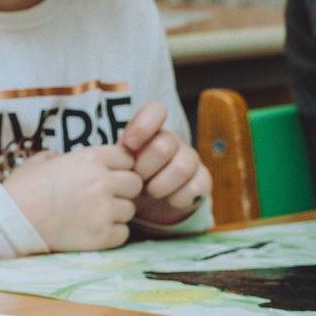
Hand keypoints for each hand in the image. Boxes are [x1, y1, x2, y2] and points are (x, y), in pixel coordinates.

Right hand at [3, 145, 142, 251]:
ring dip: (116, 213)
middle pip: (135, 183)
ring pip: (130, 210)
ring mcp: (104, 210)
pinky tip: (90, 230)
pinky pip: (123, 233)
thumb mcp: (39, 161)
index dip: (118, 167)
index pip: (127, 158)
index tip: (106, 175)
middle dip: (122, 190)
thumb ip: (61, 158)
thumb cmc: (20, 189)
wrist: (8, 221)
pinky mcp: (102, 236)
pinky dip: (111, 233)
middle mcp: (102, 181)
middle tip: (102, 197)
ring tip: (92, 216)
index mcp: (90, 158)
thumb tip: (63, 159)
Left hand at [119, 100, 210, 226]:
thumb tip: (113, 153)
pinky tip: (170, 200)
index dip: (143, 125)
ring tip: (150, 192)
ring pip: (183, 166)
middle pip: (163, 145)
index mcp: (149, 131)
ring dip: (162, 184)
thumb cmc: (126, 178)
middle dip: (145, 167)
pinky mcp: (202, 180)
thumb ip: (114, 156)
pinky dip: (180, 197)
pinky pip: (197, 186)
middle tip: (135, 179)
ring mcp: (190, 159)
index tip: (129, 145)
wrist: (145, 205)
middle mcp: (172, 141)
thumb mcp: (116, 166)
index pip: (156, 111)